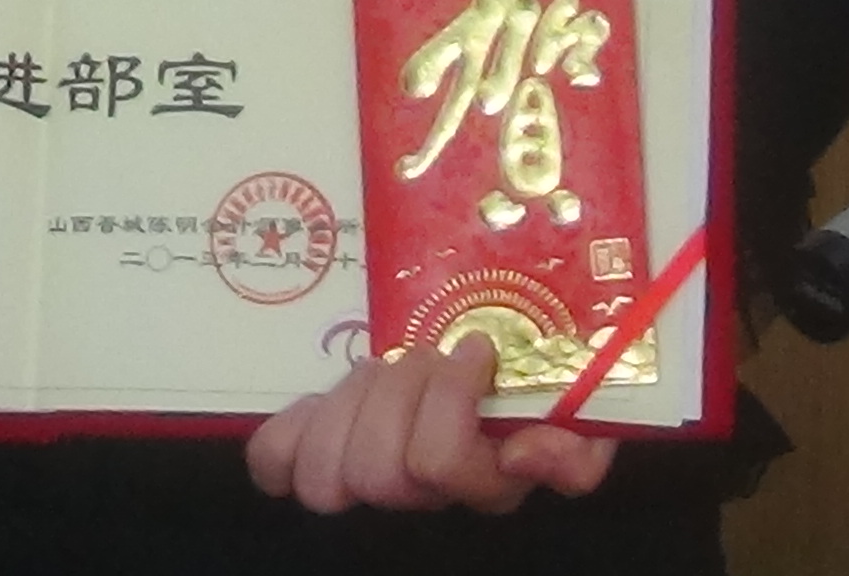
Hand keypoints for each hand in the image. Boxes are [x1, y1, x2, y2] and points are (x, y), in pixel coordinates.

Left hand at [239, 337, 617, 517]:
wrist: (482, 364)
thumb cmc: (531, 385)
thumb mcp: (575, 413)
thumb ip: (575, 452)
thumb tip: (523, 455)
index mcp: (479, 484)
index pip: (439, 466)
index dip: (449, 400)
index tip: (475, 351)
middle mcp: (416, 496)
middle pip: (376, 472)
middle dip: (400, 392)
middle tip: (424, 358)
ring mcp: (358, 480)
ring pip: (326, 473)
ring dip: (355, 403)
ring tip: (382, 373)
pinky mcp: (310, 455)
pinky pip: (273, 466)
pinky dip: (289, 433)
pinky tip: (321, 407)